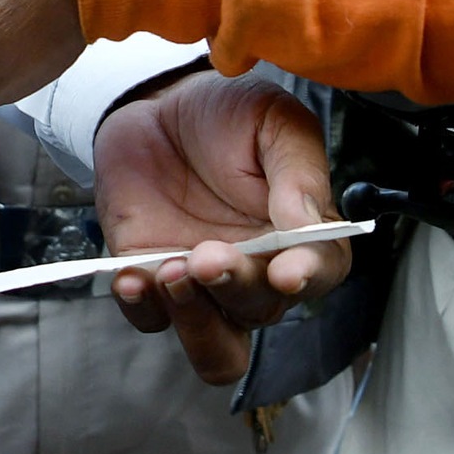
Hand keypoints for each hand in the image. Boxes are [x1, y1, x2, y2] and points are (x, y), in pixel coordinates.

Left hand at [99, 75, 349, 384]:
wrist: (156, 105)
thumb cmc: (226, 115)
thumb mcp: (273, 122)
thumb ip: (298, 173)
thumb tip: (309, 224)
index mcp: (301, 235)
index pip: (321, 272)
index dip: (307, 277)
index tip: (287, 271)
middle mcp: (257, 272)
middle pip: (262, 311)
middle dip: (234, 287)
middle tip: (208, 254)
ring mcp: (205, 286)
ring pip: (216, 348)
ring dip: (195, 322)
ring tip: (171, 271)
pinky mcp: (153, 282)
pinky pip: (150, 320)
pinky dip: (141, 306)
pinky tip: (132, 275)